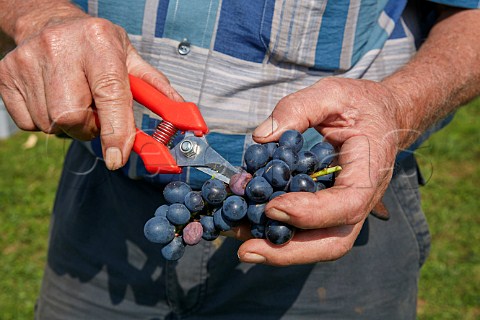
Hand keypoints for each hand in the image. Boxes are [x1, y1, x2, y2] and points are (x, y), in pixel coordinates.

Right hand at [0, 8, 181, 169]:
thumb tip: (185, 119)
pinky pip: (29, 124)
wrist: (47, 22)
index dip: (116, 131)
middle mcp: (60, 49)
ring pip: (52, 125)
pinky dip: (46, 121)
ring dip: (70, 125)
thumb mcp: (129, 58)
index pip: (110, 95)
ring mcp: (28, 62)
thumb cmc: (95, 45)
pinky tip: (53, 99)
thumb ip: (156, 90)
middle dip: (90, 127)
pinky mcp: (5, 76)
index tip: (117, 158)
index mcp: (99, 44)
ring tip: (75, 100)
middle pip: (73, 117)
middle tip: (95, 113)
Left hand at [236, 77, 401, 265]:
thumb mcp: (332, 93)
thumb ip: (298, 108)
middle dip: (290, 252)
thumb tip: (261, 137)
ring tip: (236, 237)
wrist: (382, 116)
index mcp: (369, 170)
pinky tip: (244, 223)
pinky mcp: (327, 207)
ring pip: (317, 243)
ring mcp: (343, 208)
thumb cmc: (361, 104)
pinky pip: (305, 229)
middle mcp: (360, 199)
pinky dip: (275, 231)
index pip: (348, 204)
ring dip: (277, 248)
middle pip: (333, 242)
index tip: (272, 207)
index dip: (311, 212)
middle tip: (247, 249)